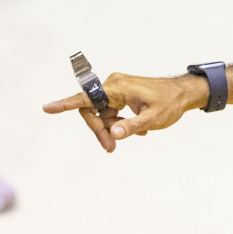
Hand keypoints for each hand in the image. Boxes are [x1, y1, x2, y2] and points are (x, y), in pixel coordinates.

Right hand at [43, 72, 205, 152]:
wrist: (184, 94)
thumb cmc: (170, 104)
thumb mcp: (153, 119)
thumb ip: (132, 127)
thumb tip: (113, 134)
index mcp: (117, 87)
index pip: (86, 97)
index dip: (65, 105)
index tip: (47, 108)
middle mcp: (113, 85)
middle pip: (93, 111)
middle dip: (100, 130)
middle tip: (111, 148)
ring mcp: (117, 89)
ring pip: (102, 113)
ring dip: (113, 128)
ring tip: (137, 135)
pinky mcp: (121, 94)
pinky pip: (112, 111)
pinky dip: (120, 122)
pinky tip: (138, 129)